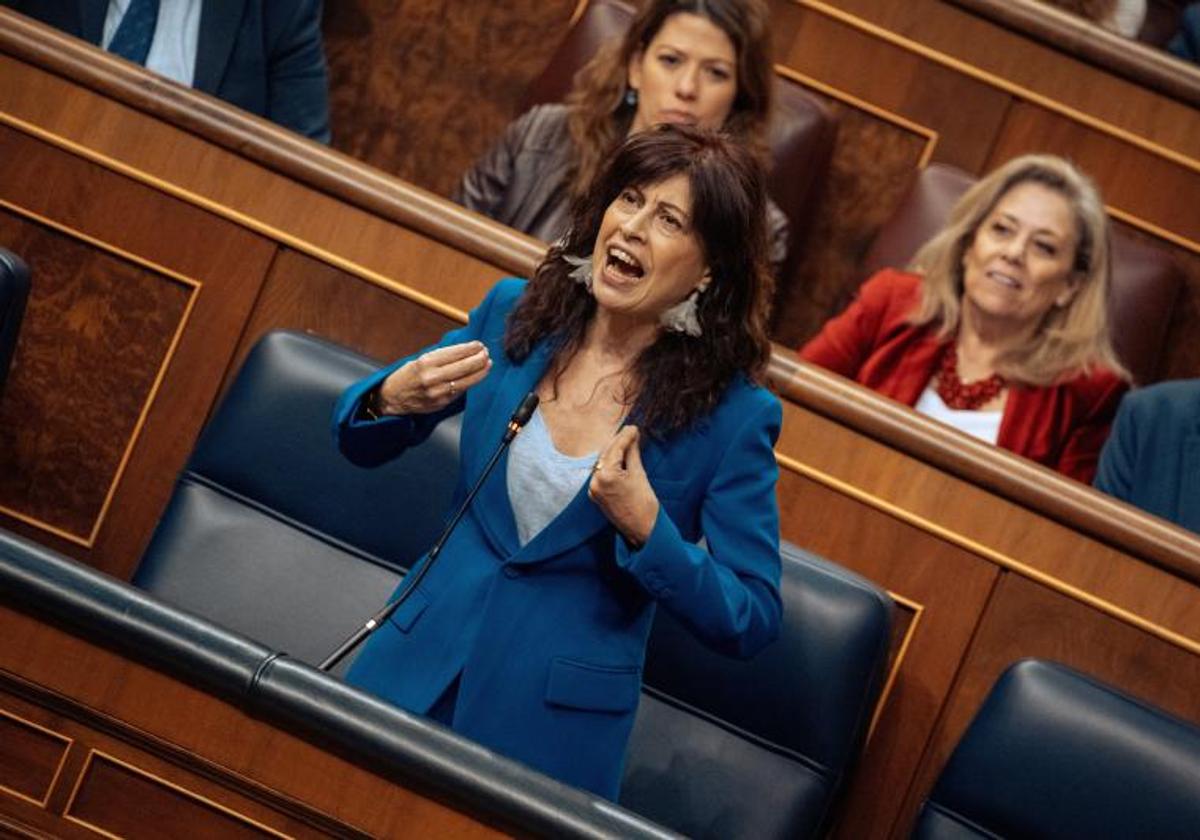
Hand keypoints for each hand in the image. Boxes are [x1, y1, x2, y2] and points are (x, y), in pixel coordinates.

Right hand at [377, 341, 490, 414]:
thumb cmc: (406, 376)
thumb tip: (464, 350)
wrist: (392, 399)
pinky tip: (476, 376)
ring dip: (480, 372)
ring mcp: (438, 392)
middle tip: (486, 353)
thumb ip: (440, 357)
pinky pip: (461, 392)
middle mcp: (432, 378)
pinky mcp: (442, 403)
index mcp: (425, 363)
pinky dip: (470, 383)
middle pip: (464, 367)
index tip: (479, 344)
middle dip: (479, 359)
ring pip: (466, 381)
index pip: (455, 353)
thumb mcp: (419, 360)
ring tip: (488, 364)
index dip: (470, 348)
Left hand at [588, 426, 659, 546]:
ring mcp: (593, 489)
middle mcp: (595, 482)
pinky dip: (610, 465)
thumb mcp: (639, 475)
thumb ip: (632, 454)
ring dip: (613, 453)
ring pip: (603, 464)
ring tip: (627, 443)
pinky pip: (601, 474)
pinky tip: (620, 458)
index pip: (615, 449)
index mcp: (606, 476)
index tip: (634, 428)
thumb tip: (633, 437)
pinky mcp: (595, 496)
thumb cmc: (644, 504)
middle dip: (618, 442)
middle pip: (606, 454)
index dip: (625, 436)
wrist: (643, 530)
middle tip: (631, 432)